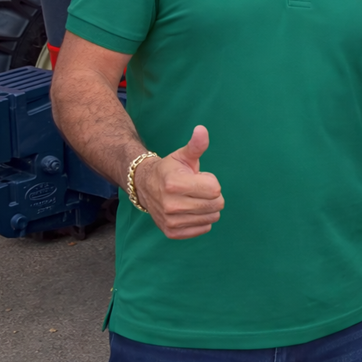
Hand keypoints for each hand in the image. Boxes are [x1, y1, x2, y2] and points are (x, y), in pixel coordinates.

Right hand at [133, 125, 223, 239]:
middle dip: (212, 195)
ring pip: (212, 218)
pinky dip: (201, 220)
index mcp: (175, 184)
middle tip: (197, 189)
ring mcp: (171, 221)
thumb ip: (196, 145)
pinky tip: (190, 210)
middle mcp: (171, 205)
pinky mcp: (172, 232)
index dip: (210, 181)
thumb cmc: (170, 169)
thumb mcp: (183, 155)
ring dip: (208, 207)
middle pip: (216, 205)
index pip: (215, 189)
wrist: (145, 186)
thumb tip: (202, 130)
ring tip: (192, 198)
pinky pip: (203, 229)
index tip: (198, 178)